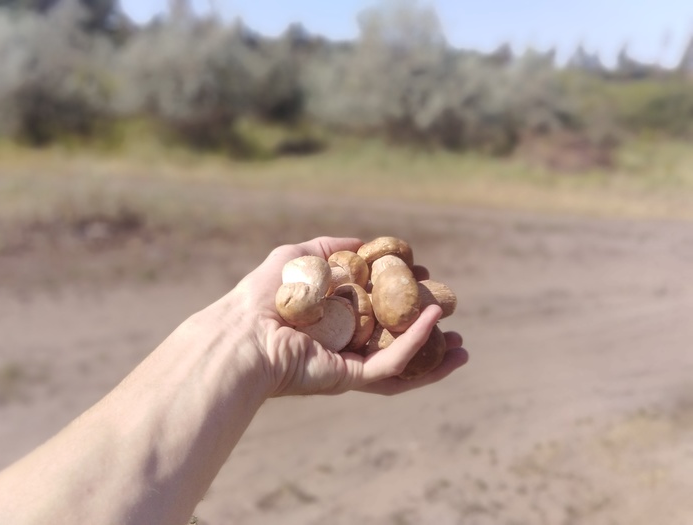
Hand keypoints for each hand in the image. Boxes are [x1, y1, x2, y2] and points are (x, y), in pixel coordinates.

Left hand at [226, 236, 468, 396]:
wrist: (244, 331)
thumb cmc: (264, 295)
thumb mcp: (295, 257)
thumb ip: (327, 248)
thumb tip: (359, 242)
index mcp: (333, 321)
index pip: (377, 311)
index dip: (401, 296)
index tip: (423, 278)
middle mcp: (344, 346)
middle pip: (394, 341)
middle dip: (427, 334)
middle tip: (451, 318)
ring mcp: (349, 364)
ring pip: (401, 363)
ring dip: (433, 355)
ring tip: (462, 346)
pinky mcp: (350, 378)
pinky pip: (391, 364)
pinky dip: (415, 345)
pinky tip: (433, 323)